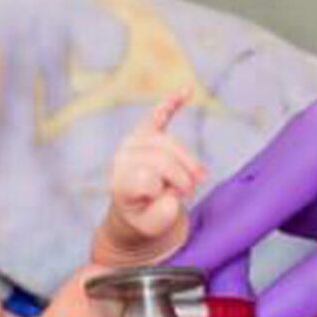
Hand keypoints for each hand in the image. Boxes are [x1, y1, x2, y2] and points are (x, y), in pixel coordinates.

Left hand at [97, 95, 207, 263]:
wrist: (136, 211)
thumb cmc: (145, 218)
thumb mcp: (154, 225)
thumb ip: (163, 210)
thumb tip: (173, 188)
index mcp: (120, 181)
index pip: (150, 177)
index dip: (167, 191)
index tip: (171, 202)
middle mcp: (123, 157)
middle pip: (163, 158)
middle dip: (182, 177)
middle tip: (190, 192)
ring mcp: (134, 142)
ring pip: (170, 143)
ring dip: (188, 160)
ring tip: (196, 177)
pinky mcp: (146, 133)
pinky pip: (159, 115)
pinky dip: (172, 102)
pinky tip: (186, 90)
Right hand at [168, 98, 316, 316]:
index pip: (247, 200)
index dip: (209, 251)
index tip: (172, 291)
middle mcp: (303, 139)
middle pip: (235, 206)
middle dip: (214, 265)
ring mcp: (306, 162)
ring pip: (244, 217)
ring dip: (230, 268)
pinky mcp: (314, 189)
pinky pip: (267, 225)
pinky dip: (251, 262)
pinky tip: (244, 303)